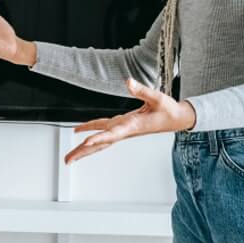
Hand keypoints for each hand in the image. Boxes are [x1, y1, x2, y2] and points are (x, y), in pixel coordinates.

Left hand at [65, 78, 196, 163]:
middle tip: (67, 160)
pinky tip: (82, 134)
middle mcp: (125, 130)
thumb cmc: (168, 110)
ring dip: (84, 149)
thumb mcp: (157, 98)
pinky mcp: (123, 126)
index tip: (85, 143)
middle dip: (83, 152)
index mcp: (132, 126)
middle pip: (100, 143)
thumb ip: (142, 90)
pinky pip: (103, 131)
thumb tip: (128, 82)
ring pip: (100, 141)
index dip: (98, 138)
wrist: (176, 119)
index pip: (112, 134)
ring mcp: (123, 129)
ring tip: (69, 156)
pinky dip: (91, 133)